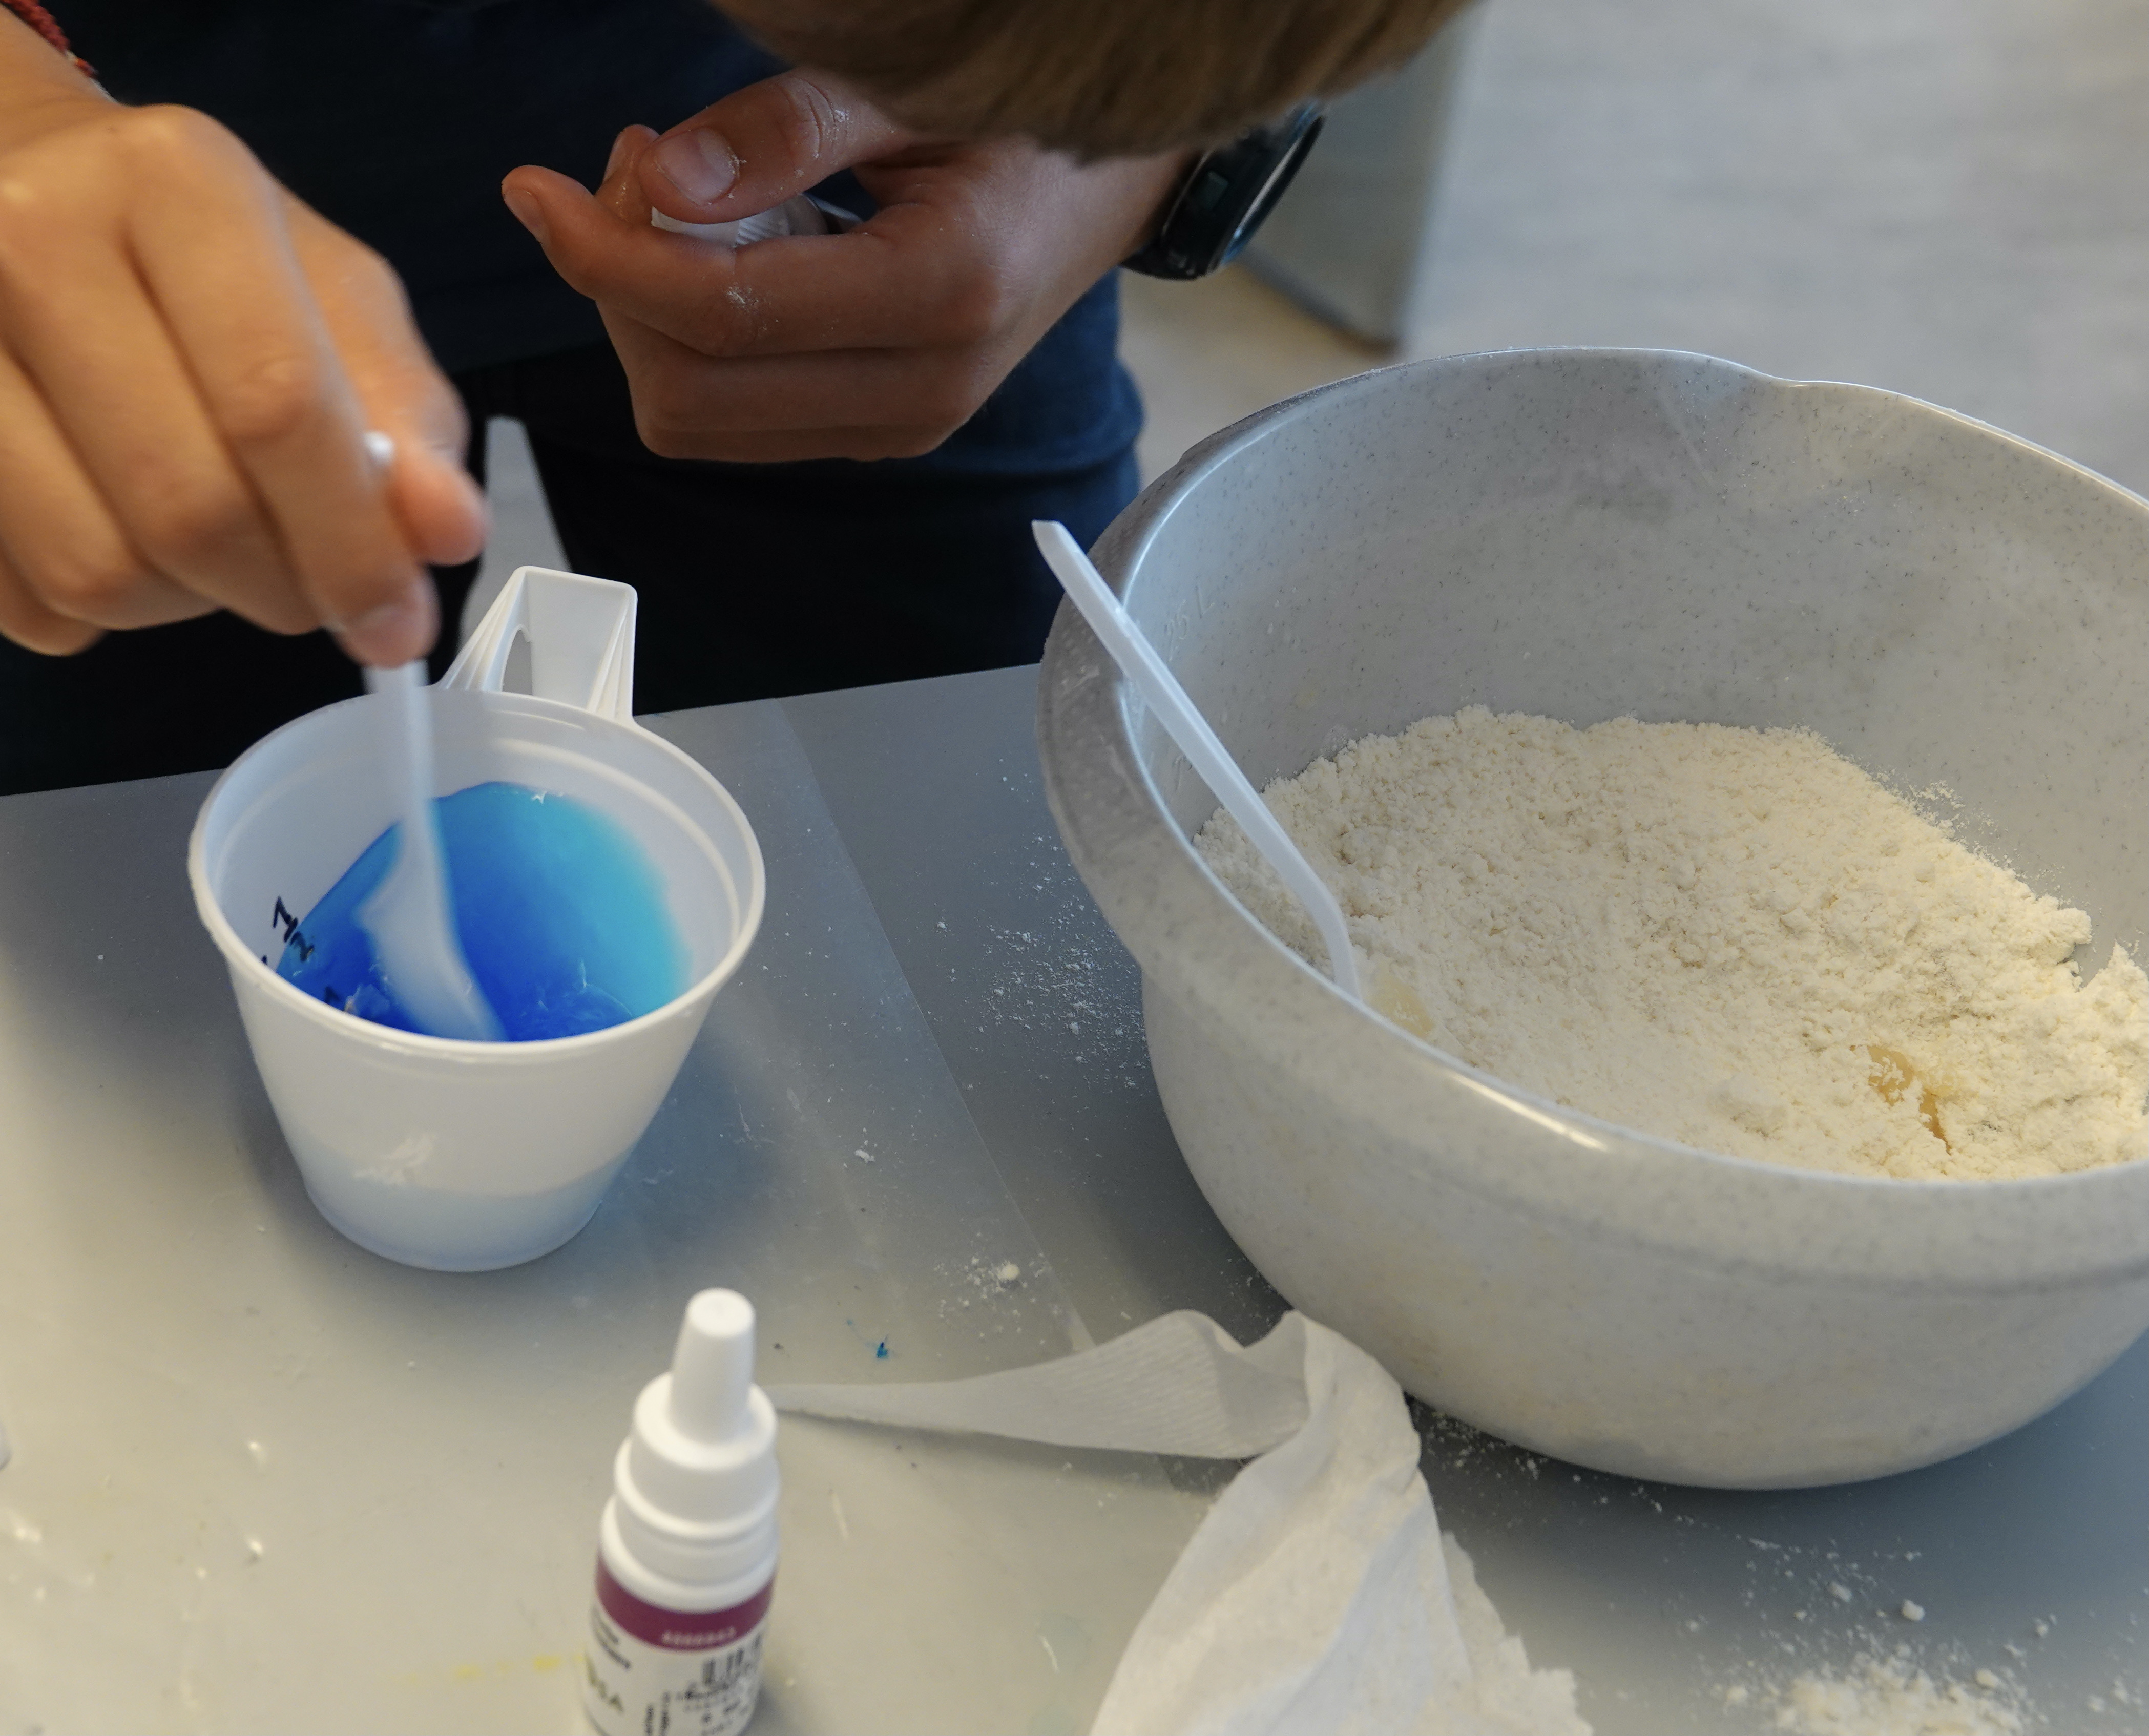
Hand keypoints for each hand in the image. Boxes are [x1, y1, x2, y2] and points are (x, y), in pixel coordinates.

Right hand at [0, 33, 483, 662]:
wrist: (26, 192)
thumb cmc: (206, 257)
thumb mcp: (333, 298)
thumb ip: (403, 415)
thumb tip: (444, 533)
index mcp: (175, 185)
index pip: (276, 406)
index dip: (352, 544)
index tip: (400, 627)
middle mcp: (32, 237)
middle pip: (187, 505)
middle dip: (281, 587)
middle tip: (315, 590)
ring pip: (95, 567)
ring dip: (186, 604)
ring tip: (217, 552)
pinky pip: (21, 595)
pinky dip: (92, 609)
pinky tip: (122, 534)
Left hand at [500, 70, 1186, 463]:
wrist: (1104, 197)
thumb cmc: (1018, 128)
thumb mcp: (912, 88)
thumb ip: (786, 130)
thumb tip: (662, 182)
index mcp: (939, 294)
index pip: (719, 315)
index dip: (603, 257)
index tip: (537, 189)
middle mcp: (919, 391)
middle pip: (686, 392)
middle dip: (622, 289)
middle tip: (635, 173)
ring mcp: (897, 428)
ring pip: (696, 420)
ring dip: (651, 319)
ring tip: (681, 206)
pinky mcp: (873, 434)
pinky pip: (733, 418)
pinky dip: (693, 342)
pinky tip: (723, 256)